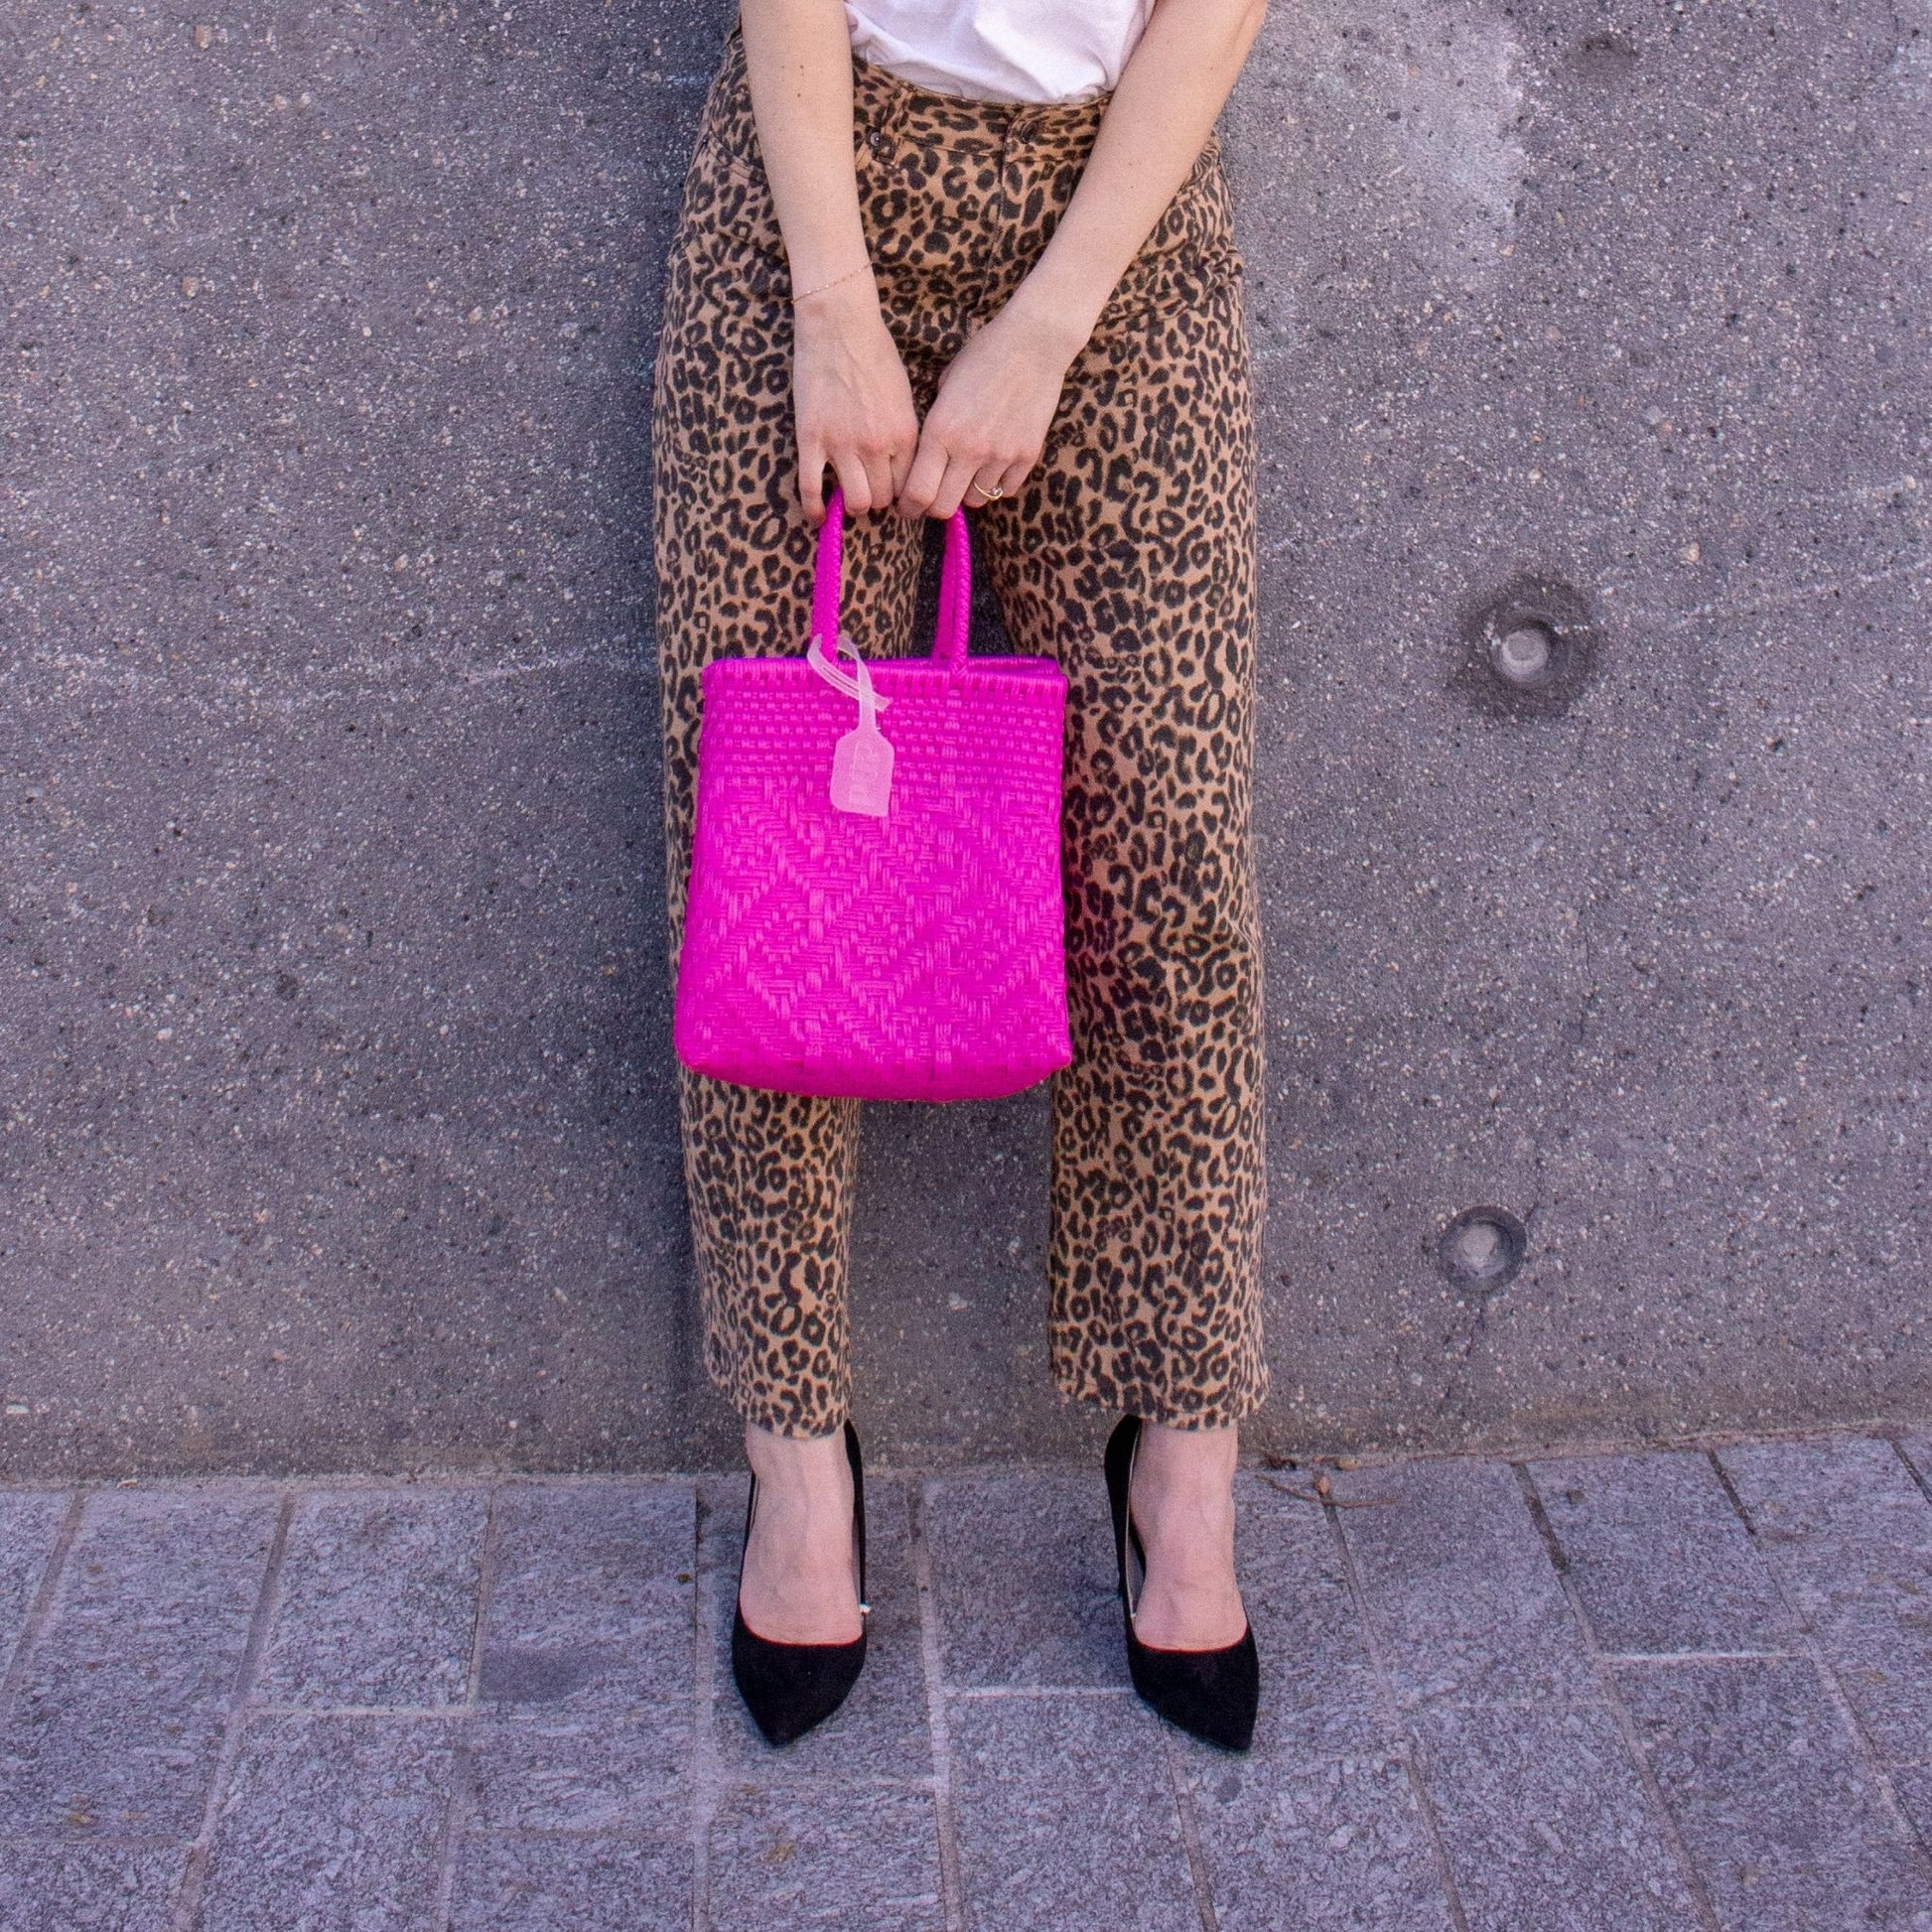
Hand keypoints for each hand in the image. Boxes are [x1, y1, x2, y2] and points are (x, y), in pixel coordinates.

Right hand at [792, 273, 919, 523]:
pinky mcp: (811, 440)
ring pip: (855, 501)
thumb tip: (903, 464)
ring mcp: (842, 445)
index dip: (901, 494)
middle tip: (870, 494)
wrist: (839, 325)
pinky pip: (812, 488)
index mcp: (904, 434)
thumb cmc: (875, 353)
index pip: (908, 486)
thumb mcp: (905, 395)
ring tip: (847, 499)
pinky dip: (815, 509)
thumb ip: (905, 432)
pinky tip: (818, 517)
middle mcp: (877, 445)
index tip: (893, 493)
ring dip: (853, 506)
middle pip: (882, 498)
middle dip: (878, 500)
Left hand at [895, 295, 1084, 518]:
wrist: (1033, 342)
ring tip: (967, 474)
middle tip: (934, 499)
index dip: (909, 507)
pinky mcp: (1027, 455)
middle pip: (944, 507)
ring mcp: (1001, 454)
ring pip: (976, 500)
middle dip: (935, 507)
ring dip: (967, 492)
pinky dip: (997, 483)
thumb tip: (926, 460)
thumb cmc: (983, 356)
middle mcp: (968, 449)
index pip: (918, 492)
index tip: (908, 507)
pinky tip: (994, 464)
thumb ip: (935, 426)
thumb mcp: (945, 386)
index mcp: (940, 430)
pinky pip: (1006, 489)